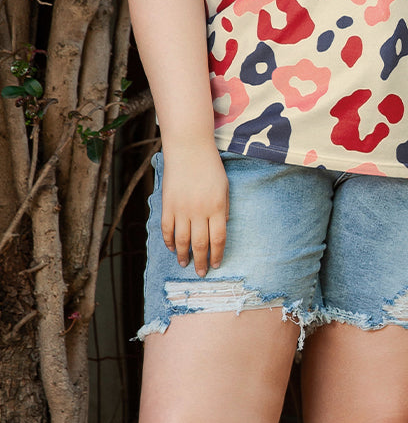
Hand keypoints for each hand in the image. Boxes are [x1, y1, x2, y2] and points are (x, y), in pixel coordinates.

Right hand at [161, 140, 229, 277]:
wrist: (189, 149)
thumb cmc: (210, 167)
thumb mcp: (225, 188)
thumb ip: (223, 209)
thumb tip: (221, 229)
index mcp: (217, 208)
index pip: (218, 239)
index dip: (216, 255)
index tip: (215, 265)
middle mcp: (199, 211)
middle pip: (200, 244)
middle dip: (201, 261)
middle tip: (200, 273)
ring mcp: (181, 209)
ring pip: (181, 240)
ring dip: (183, 255)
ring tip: (185, 264)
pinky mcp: (167, 204)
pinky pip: (166, 228)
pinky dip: (168, 241)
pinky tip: (172, 248)